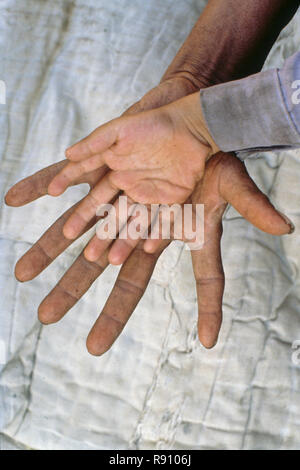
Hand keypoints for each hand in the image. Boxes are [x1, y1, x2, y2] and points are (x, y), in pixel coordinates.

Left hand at [5, 148, 292, 351]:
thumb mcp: (231, 183)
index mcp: (153, 237)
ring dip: (47, 248)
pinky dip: (38, 186)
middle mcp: (126, 223)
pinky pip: (63, 178)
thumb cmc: (211, 155)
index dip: (118, 313)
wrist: (190, 118)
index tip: (96, 348)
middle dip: (73, 290)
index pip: (136, 283)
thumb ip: (252, 208)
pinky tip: (12, 198)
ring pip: (73, 226)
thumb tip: (286, 231)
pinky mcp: (98, 167)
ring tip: (20, 273)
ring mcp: (109, 196)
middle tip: (46, 318)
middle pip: (94, 263)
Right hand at [47, 92, 212, 240]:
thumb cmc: (153, 124)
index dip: (81, 209)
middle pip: (114, 216)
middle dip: (100, 235)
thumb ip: (94, 142)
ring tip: (112, 261)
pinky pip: (164, 220)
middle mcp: (132, 188)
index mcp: (117, 173)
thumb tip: (67, 153)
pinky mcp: (174, 200)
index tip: (64, 229)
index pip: (95, 196)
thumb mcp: (119, 129)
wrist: (191, 125)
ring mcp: (152, 196)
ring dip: (124, 242)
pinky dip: (158, 233)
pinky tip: (149, 248)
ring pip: (136, 223)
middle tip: (87, 256)